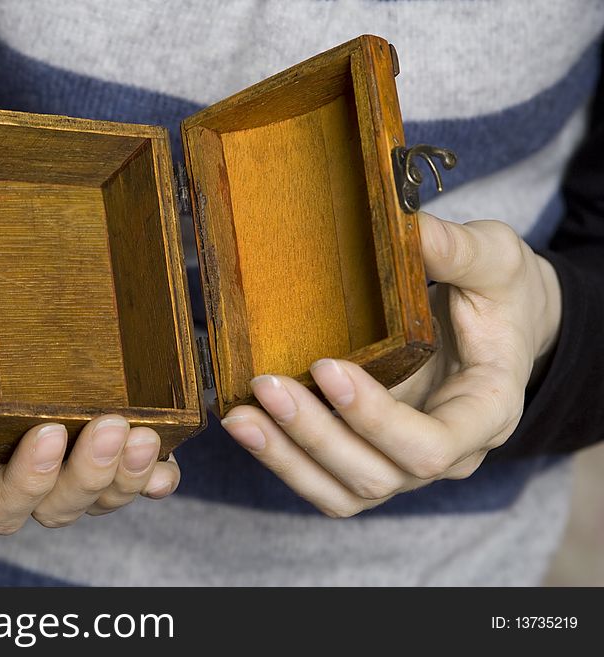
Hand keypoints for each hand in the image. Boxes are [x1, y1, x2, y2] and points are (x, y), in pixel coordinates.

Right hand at [0, 196, 179, 533]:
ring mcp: (71, 423)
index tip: (47, 430)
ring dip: (129, 476)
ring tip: (147, 433)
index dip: (24, 487)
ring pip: (103, 490)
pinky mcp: (111, 394)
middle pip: (57, 505)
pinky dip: (158, 469)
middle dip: (88, 478)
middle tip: (112, 425)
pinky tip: (168, 449)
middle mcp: (21, 440)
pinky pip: (140, 460)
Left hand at [220, 212, 561, 516]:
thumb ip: (457, 249)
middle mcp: (449, 454)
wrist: (498, 328)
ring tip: (238, 417)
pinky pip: (325, 483)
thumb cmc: (500, 296)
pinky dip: (283, 461)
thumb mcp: (495, 261)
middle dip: (316, 434)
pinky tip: (246, 424)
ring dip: (287, 458)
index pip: (433, 445)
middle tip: (264, 385)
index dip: (376, 418)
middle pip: (379, 474)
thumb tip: (399, 218)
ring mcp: (406, 465)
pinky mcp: (372, 460)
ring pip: (345, 491)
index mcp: (486, 411)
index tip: (327, 366)